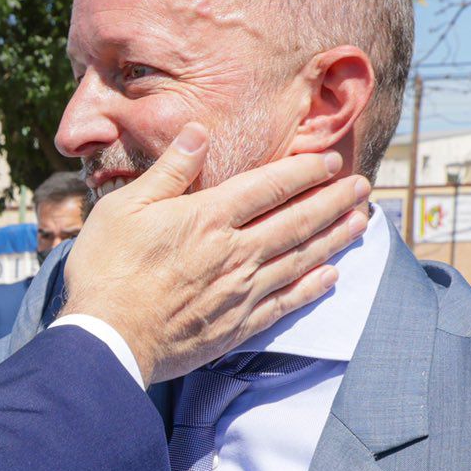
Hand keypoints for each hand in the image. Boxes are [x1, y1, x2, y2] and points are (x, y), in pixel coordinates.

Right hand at [64, 124, 369, 384]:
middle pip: (296, 221)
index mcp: (207, 218)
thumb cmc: (106, 269)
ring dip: (334, 238)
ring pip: (300, 259)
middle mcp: (233, 252)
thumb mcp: (124, 207)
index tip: (330, 161)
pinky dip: (312, 288)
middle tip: (364, 187)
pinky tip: (331, 278)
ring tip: (362, 222)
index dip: (303, 172)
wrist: (106, 338)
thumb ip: (169, 170)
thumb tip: (198, 132)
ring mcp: (239, 291)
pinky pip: (286, 302)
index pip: (268, 187)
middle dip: (334, 201)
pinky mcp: (236, 325)